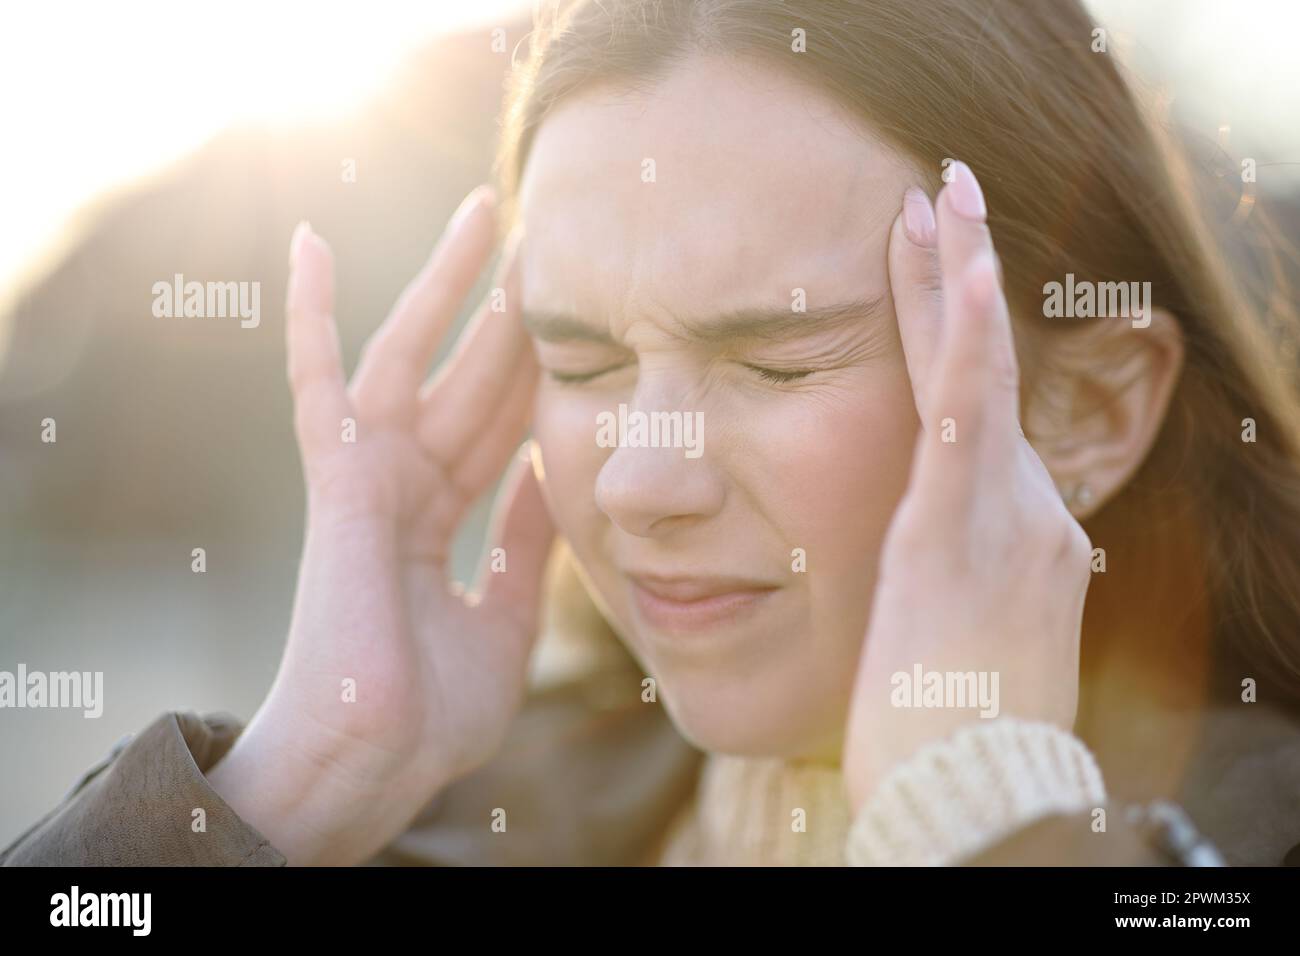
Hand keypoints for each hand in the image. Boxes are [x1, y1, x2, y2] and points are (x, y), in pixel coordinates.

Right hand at [207, 187, 553, 863]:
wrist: (375, 763)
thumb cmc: (429, 714)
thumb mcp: (507, 616)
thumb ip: (523, 543)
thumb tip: (547, 474)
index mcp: (439, 518)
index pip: (500, 422)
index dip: (540, 366)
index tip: (582, 312)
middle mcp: (404, 485)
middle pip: (469, 375)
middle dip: (511, 311)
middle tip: (551, 238)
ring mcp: (367, 478)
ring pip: (411, 357)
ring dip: (446, 285)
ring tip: (484, 212)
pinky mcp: (336, 483)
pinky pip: (319, 385)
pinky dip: (311, 315)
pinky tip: (312, 243)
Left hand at [842, 164, 1092, 813]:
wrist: (975, 802)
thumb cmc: (954, 736)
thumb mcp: (960, 638)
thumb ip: (948, 576)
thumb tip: (918, 550)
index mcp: (1019, 532)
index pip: (980, 407)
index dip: (960, 330)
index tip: (935, 261)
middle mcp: (1024, 512)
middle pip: (983, 370)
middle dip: (962, 275)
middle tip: (943, 188)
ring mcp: (998, 520)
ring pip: (974, 376)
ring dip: (956, 280)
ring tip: (938, 195)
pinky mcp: (952, 539)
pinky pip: (960, 424)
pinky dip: (964, 346)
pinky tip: (961, 275)